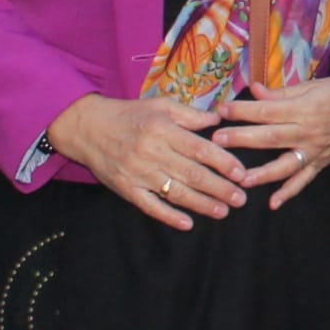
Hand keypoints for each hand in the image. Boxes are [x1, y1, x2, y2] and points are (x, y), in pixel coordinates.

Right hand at [45, 93, 246, 230]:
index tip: (241, 173)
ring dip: (201, 204)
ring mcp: (138, 173)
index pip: (200, 149)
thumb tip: (219, 119)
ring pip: (175, 192)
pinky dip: (169, 216)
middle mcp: (152, 152)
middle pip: (192, 174)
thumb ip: (190, 115)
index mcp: (163, 130)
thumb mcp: (160, 106)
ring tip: (222, 211)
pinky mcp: (126, 188)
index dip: (223, 162)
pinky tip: (187, 223)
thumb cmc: (130, 115)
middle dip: (219, 188)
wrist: (88, 128)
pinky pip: (150, 206)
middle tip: (240, 199)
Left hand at [216, 72, 329, 209]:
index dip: (242, 110)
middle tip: (217, 142)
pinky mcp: (322, 163)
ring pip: (284, 165)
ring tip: (238, 178)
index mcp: (304, 108)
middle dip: (242, 139)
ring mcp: (315, 151)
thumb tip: (254, 90)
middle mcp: (308, 132)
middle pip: (269, 138)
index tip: (221, 110)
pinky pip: (303, 180)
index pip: (267, 110)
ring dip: (260, 174)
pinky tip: (272, 203)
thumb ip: (281, 93)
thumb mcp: (312, 85)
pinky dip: (288, 193)